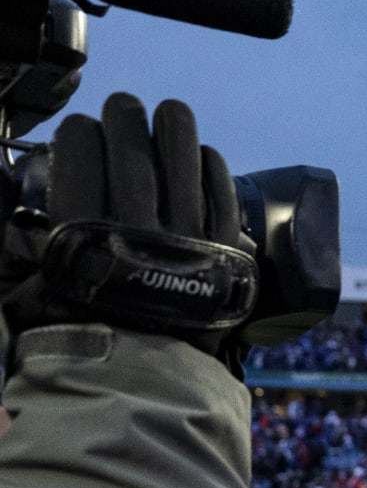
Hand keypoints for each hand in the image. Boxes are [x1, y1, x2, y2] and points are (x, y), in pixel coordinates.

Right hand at [0, 93, 256, 363]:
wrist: (139, 379)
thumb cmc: (73, 329)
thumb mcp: (22, 283)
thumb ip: (12, 238)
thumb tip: (8, 187)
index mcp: (80, 233)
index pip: (78, 154)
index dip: (79, 135)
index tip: (81, 133)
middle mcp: (135, 230)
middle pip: (131, 150)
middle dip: (124, 119)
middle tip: (123, 108)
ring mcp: (185, 240)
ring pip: (182, 162)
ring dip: (175, 128)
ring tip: (169, 112)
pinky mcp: (224, 253)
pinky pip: (220, 194)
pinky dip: (211, 167)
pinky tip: (202, 153)